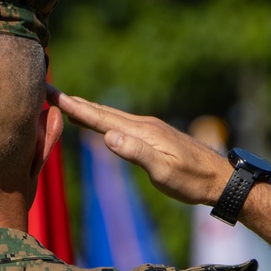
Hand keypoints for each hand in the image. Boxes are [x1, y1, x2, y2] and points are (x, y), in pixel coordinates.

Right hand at [50, 90, 228, 206]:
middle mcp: (144, 125)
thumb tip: (108, 135)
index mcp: (143, 132)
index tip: (53, 94)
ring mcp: (150, 129)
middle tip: (50, 90)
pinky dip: (104, 119)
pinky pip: (121, 123)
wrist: (220, 179)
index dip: (76, 108)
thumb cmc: (192, 180)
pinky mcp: (154, 136)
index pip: (102, 119)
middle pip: (103, 112)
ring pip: (112, 117)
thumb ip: (136, 153)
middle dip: (76, 103)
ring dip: (88, 109)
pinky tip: (101, 122)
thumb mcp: (164, 172)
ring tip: (68, 102)